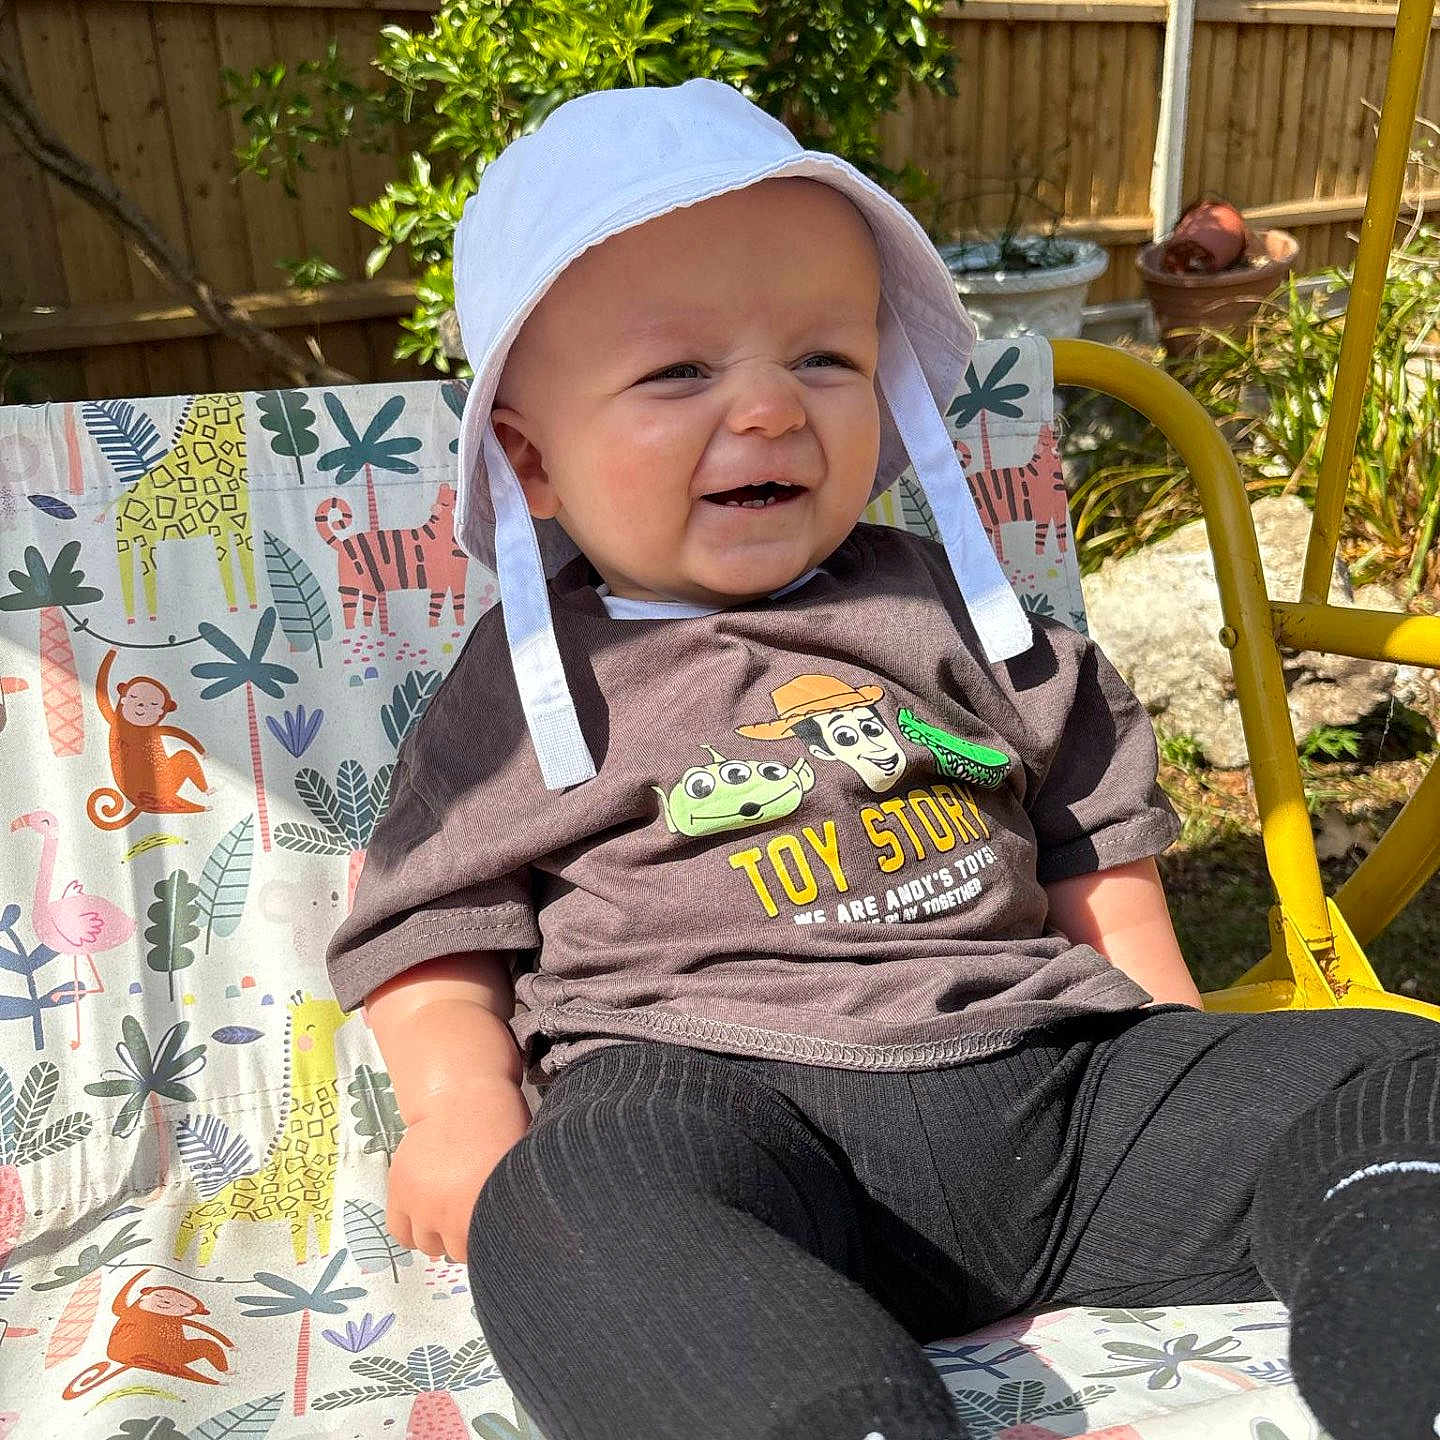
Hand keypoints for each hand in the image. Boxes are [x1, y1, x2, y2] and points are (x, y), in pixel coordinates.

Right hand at [385, 1075, 532, 1263]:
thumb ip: (511, 1208)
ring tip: (450, 1210)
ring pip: (427, 1245)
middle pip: (456, 1252)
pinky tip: (426, 1213)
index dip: (491, 1240)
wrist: (463, 1096)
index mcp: (485, 1209)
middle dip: (466, 1236)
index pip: (485, 1252)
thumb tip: (513, 1238)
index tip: (493, 1227)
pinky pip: (399, 1231)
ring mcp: (420, 1203)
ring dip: (438, 1234)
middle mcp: (449, 1213)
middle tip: (473, 1213)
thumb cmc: (500, 1130)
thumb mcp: (518, 1171)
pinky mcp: (399, 1189)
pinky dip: (411, 1229)